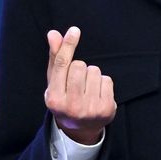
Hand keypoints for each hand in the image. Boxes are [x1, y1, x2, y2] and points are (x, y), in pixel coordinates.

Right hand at [44, 26, 116, 144]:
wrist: (80, 129)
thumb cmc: (65, 99)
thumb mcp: (55, 83)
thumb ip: (55, 58)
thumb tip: (53, 33)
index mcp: (54, 99)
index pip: (62, 66)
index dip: (68, 46)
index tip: (74, 30)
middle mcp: (72, 106)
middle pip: (79, 65)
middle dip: (79, 68)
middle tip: (77, 82)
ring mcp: (90, 109)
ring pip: (94, 71)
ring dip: (91, 75)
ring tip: (87, 89)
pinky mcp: (106, 110)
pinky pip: (107, 79)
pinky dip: (103, 83)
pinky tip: (97, 94)